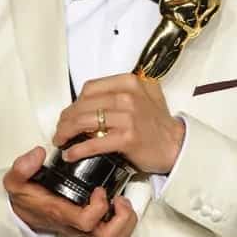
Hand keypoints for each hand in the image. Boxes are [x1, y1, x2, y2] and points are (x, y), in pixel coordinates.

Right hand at [3, 146, 137, 236]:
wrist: (22, 214)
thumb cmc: (25, 199)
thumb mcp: (15, 181)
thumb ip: (22, 167)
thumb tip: (38, 153)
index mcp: (62, 214)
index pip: (86, 222)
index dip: (98, 207)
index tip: (99, 189)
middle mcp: (77, 226)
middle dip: (122, 218)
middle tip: (118, 198)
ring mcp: (85, 230)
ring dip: (126, 221)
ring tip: (121, 201)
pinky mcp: (90, 229)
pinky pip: (114, 235)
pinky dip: (123, 223)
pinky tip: (117, 205)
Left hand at [53, 74, 184, 173]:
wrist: (176, 145)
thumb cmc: (158, 123)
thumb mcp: (144, 94)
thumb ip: (119, 91)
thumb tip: (89, 99)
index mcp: (129, 82)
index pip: (90, 88)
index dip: (74, 102)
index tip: (68, 113)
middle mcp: (128, 96)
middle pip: (83, 105)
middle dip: (65, 119)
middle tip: (60, 129)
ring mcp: (128, 117)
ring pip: (84, 122)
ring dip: (66, 132)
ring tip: (61, 140)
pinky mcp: (127, 138)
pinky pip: (94, 143)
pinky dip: (78, 149)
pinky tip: (71, 154)